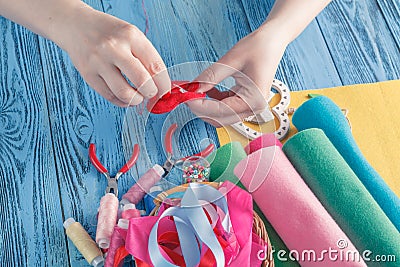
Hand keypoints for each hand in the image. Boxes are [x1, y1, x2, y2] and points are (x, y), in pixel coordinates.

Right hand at [53, 4, 170, 106]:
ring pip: (124, 93)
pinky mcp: (88, 74)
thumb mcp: (131, 35)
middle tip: (151, 94)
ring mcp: (99, 62)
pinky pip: (110, 96)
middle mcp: (114, 48)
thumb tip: (162, 85)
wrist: (75, 25)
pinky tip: (125, 97)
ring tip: (138, 97)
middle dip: (151, 93)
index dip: (165, 85)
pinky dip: (122, 102)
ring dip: (136, 100)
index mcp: (131, 35)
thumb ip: (146, 58)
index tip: (165, 92)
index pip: (156, 66)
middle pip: (142, 81)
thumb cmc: (109, 33)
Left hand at [186, 24, 287, 125]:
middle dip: (201, 109)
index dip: (200, 105)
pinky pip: (225, 108)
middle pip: (220, 119)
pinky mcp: (245, 101)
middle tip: (187, 95)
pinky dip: (213, 102)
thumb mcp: (230, 60)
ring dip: (206, 106)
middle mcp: (253, 107)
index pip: (220, 111)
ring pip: (221, 116)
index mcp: (254, 100)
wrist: (272, 41)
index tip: (186, 96)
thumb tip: (193, 88)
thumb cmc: (258, 47)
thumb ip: (210, 77)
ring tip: (196, 90)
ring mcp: (250, 105)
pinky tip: (209, 89)